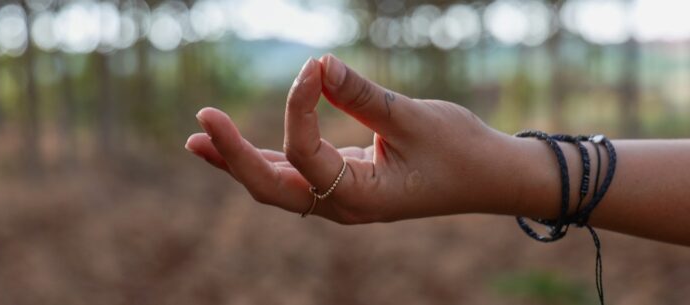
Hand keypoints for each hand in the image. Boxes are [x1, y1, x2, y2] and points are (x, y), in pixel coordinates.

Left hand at [185, 55, 554, 223]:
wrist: (491, 178)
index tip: (314, 66)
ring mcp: (342, 199)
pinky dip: (265, 159)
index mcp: (362, 198)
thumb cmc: (461, 151)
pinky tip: (233, 147)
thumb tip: (318, 64)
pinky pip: (296, 175)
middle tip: (202, 124)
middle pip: (272, 187)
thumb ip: (361, 94)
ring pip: (277, 185)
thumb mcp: (413, 118)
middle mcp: (344, 206)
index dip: (299, 106)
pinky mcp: (344, 184)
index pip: (307, 152)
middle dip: (234, 157)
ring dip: (238, 161)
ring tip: (198, 139)